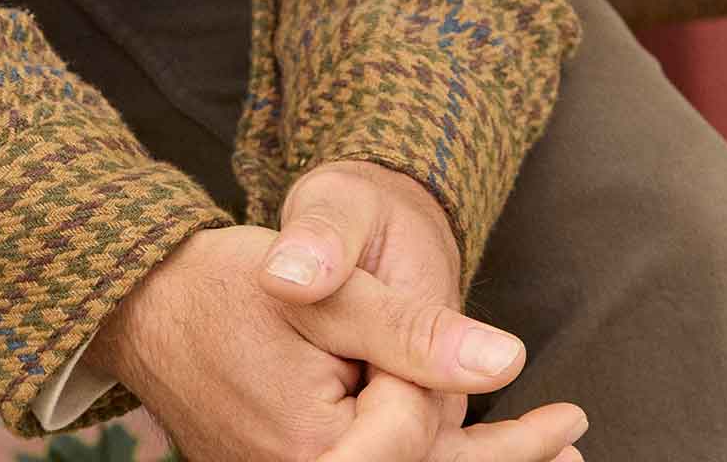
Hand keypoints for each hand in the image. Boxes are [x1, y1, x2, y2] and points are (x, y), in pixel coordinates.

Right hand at [258, 160, 584, 461]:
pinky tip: (470, 447)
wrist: (150, 301)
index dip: (476, 409)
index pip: (422, 434)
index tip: (567, 418)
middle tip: (576, 437)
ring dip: (475, 460)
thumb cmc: (232, 282)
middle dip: (506, 458)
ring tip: (555, 452)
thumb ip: (413, 331)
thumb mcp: (331, 289)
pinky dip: (426, 453)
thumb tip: (506, 359)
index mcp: (312, 447)